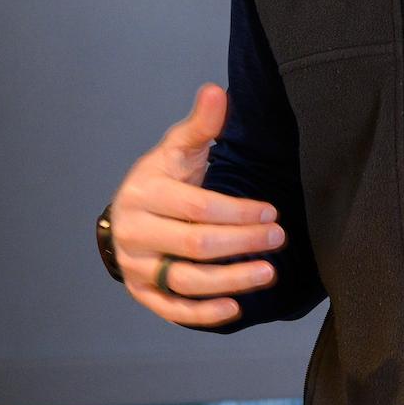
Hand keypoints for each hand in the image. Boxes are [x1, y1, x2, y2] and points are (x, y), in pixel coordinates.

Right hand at [107, 86, 285, 329]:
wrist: (125, 216)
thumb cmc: (161, 180)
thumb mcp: (177, 149)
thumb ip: (201, 125)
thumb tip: (217, 91)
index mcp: (144, 194)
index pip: (197, 207)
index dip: (238, 213)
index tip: (271, 212)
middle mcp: (135, 232)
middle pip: (195, 245)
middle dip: (241, 243)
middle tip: (278, 239)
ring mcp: (136, 266)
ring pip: (186, 281)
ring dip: (231, 280)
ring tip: (268, 273)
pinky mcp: (143, 293)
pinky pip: (173, 309)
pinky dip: (204, 313)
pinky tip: (236, 306)